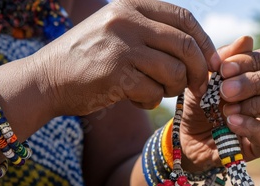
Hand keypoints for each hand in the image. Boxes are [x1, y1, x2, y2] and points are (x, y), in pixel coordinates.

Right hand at [32, 0, 219, 115]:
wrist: (46, 79)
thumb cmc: (89, 58)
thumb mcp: (118, 30)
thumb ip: (152, 32)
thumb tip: (199, 49)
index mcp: (132, 5)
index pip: (185, 20)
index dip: (205, 44)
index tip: (212, 63)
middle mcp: (127, 20)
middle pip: (186, 46)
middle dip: (200, 71)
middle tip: (200, 87)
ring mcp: (121, 46)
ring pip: (175, 71)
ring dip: (174, 89)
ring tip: (158, 91)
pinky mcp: (116, 74)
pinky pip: (155, 93)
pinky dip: (151, 102)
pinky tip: (136, 100)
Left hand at [180, 36, 259, 171]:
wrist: (187, 132)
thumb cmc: (205, 98)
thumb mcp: (210, 74)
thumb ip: (228, 57)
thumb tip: (247, 39)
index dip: (258, 59)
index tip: (225, 68)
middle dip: (259, 81)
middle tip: (226, 89)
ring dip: (256, 103)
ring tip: (227, 107)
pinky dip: (249, 126)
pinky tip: (230, 121)